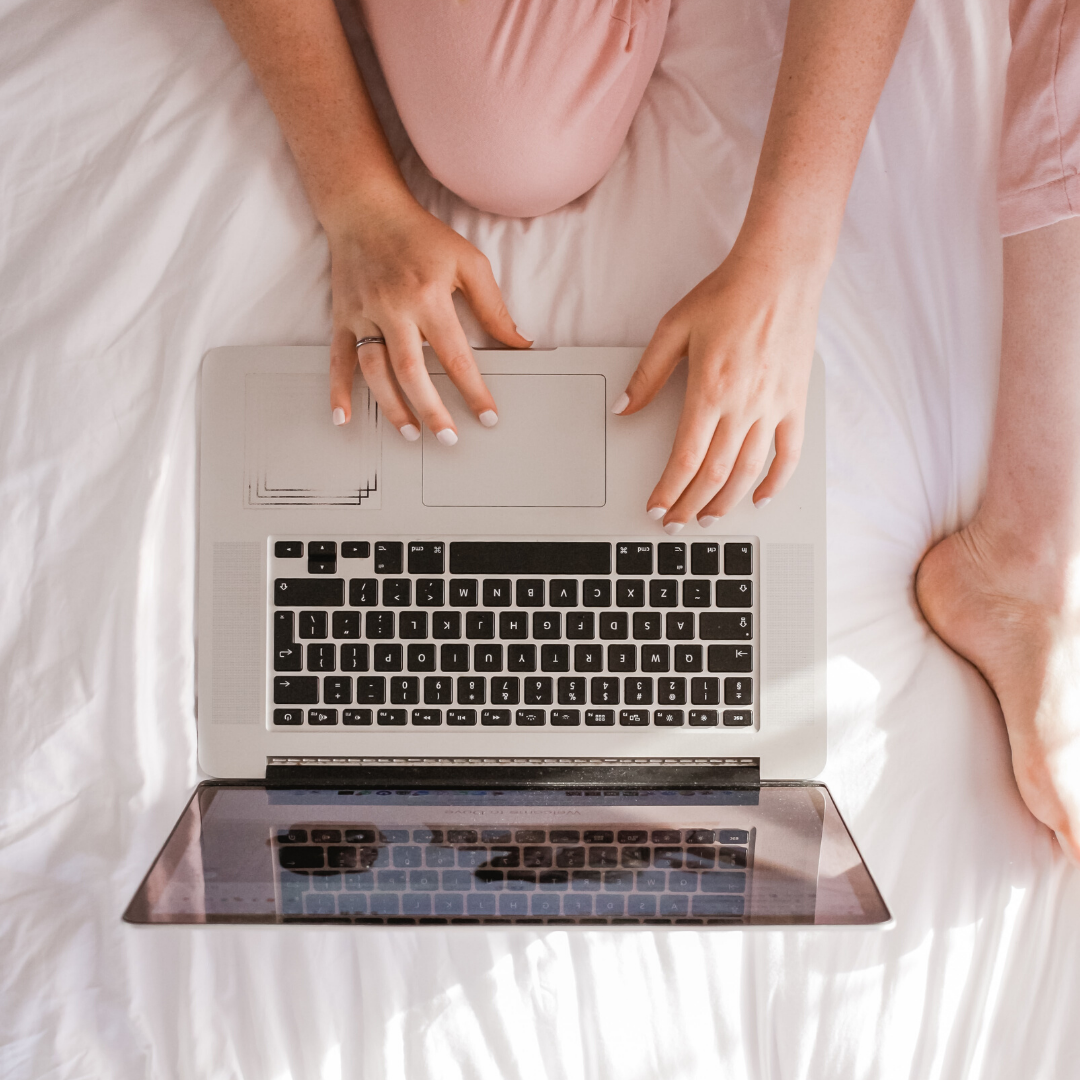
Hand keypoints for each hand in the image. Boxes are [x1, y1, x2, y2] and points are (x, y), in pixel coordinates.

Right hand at [327, 194, 530, 440]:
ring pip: (375, 371)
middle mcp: (393, 309)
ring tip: (412, 434)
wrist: (365, 208)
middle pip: (412, 371)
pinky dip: (338, 390)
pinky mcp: (342, 316)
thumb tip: (519, 343)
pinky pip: (337, 358)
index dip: (474, 391)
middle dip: (432, 410)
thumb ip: (493, 307)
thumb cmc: (421, 236)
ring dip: (392, 407)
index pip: (456, 356)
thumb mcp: (468, 262)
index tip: (488, 417)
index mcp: (429, 297)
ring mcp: (364, 314)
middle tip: (450, 439)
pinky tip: (344, 417)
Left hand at [614, 249, 821, 529]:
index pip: (686, 458)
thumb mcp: (673, 328)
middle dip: (692, 505)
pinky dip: (776, 481)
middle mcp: (743, 405)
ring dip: (727, 502)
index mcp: (709, 390)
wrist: (779, 272)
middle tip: (676, 523)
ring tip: (708, 519)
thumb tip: (624, 408)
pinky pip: (789, 453)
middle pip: (715, 473)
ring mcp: (773, 406)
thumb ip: (648, 374)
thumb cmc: (727, 295)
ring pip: (749, 471)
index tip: (657, 508)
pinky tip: (761, 498)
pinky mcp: (795, 402)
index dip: (669, 490)